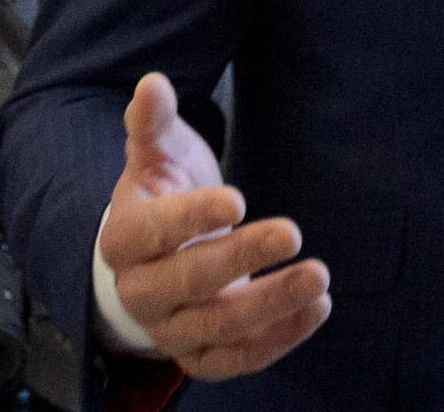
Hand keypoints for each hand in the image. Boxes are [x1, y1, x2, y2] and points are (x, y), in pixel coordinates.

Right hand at [102, 73, 331, 379]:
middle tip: (293, 232)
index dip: (193, 218)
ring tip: (319, 278)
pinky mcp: (200, 354)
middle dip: (242, 260)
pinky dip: (277, 341)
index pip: (154, 232)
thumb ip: (153, 123)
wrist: (156, 258)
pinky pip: (235, 360)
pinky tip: (316, 309)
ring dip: (271, 306)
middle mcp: (140, 292)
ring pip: (216, 329)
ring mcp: (170, 328)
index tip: (239, 199)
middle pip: (188, 283)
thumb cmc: (162, 194)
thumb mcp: (157, 154)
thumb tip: (152, 83)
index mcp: (124, 238)